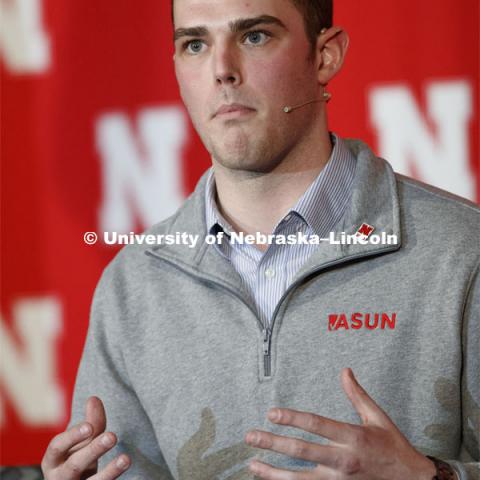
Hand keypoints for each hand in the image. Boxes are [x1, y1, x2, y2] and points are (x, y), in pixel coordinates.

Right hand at [41, 396, 130, 478]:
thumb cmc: (77, 462)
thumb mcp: (82, 444)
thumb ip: (91, 424)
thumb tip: (93, 398)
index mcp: (53, 460)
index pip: (57, 446)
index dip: (72, 436)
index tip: (89, 427)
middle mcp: (59, 478)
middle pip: (75, 465)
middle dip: (93, 450)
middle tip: (112, 436)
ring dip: (109, 472)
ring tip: (126, 459)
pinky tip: (128, 470)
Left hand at [245, 368, 436, 479]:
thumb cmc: (393, 446)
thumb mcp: (378, 417)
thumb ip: (357, 394)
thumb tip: (345, 370)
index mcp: (353, 437)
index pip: (317, 424)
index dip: (292, 418)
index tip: (271, 413)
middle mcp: (344, 460)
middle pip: (302, 451)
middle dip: (273, 443)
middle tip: (251, 436)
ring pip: (300, 478)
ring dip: (274, 472)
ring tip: (253, 464)